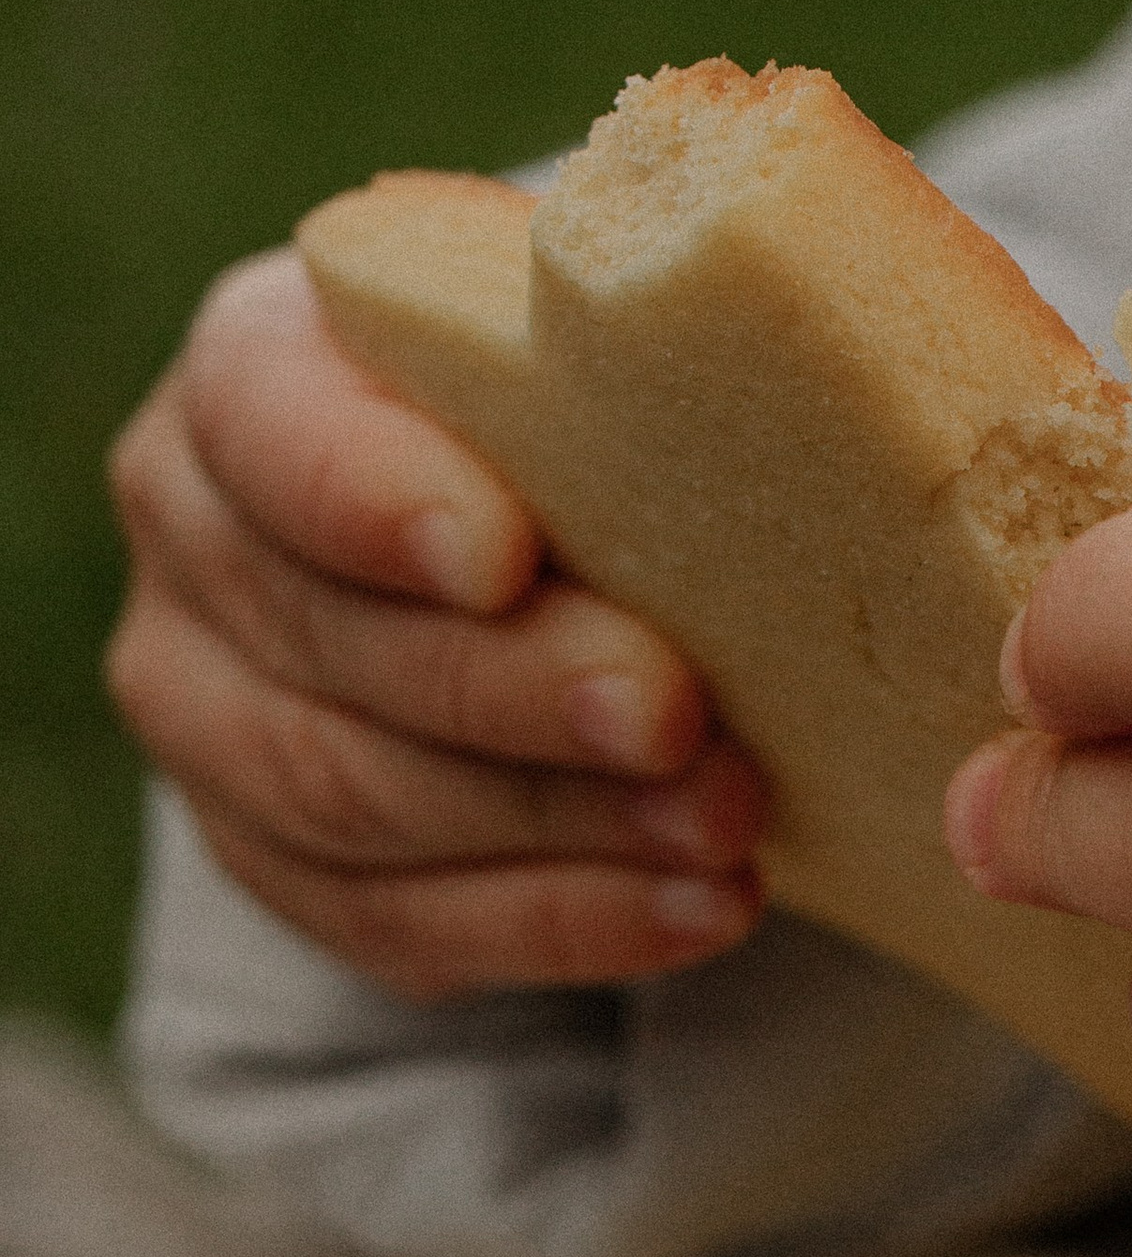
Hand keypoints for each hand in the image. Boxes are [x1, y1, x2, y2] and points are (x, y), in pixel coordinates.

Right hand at [108, 250, 766, 998]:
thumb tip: (808, 332)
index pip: (272, 422)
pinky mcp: (275, 857)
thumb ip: (653, 341)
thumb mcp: (612, 347)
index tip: (503, 554)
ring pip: (353, 798)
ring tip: (726, 828)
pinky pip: (396, 922)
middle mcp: (198, 536)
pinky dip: (562, 924)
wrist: (573, 541)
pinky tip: (697, 910)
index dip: (374, 494)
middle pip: (330, 639)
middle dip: (516, 693)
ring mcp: (213, 711)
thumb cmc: (606, 412)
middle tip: (676, 717)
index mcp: (256, 368)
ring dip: (560, 826)